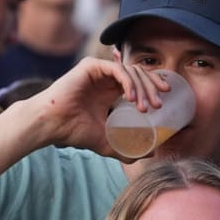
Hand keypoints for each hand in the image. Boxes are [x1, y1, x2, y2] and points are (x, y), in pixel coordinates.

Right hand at [26, 58, 168, 156]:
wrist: (52, 127)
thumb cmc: (74, 132)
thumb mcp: (108, 142)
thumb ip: (128, 146)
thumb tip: (151, 152)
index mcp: (111, 89)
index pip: (139, 80)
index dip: (154, 85)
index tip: (166, 97)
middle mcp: (106, 77)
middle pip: (139, 73)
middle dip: (153, 87)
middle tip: (159, 105)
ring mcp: (98, 70)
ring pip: (131, 70)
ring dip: (142, 87)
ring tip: (145, 108)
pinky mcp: (90, 66)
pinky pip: (117, 69)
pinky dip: (128, 82)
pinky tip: (132, 98)